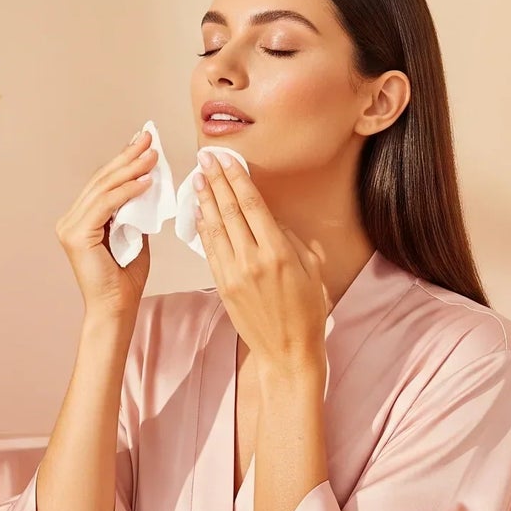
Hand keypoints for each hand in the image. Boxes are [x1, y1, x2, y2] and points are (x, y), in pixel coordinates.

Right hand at [57, 126, 158, 319]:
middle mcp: (70, 219)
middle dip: (128, 156)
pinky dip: (127, 191)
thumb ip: (135, 213)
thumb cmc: (125, 280)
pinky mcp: (76, 234)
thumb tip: (147, 187)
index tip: (144, 143)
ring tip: (153, 154)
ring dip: (131, 168)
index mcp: (81, 220)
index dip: (124, 161)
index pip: (104, 183)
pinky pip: (106, 205)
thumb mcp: (135, 237)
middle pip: (102, 180)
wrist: (116, 308)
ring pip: (103, 188)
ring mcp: (70, 226)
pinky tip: (146, 181)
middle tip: (149, 137)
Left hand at [193, 149, 328, 373]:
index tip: (227, 159)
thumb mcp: (312, 270)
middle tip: (205, 158)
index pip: (252, 205)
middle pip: (229, 211)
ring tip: (198, 178)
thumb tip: (269, 218)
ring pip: (214, 227)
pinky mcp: (223, 286)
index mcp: (278, 252)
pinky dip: (203, 227)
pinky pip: (210, 249)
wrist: (287, 351)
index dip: (237, 179)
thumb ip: (291, 239)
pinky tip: (199, 212)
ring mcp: (234, 273)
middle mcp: (253, 260)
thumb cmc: (307, 311)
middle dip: (217, 181)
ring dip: (205, 200)